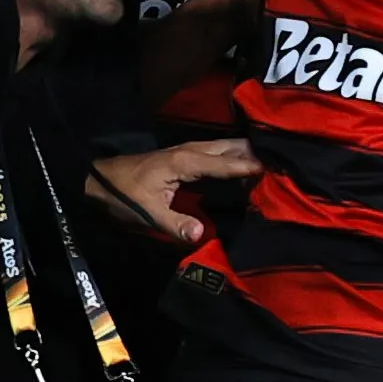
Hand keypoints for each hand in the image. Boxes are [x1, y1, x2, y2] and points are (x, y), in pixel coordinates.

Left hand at [89, 138, 262, 245]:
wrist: (98, 178)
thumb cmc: (124, 195)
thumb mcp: (147, 213)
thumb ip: (175, 224)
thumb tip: (202, 235)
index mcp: (185, 162)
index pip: (225, 163)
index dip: (249, 167)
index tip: (275, 170)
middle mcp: (191, 150)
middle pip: (231, 146)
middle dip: (255, 152)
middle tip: (284, 160)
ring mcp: (189, 150)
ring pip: (226, 145)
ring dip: (247, 151)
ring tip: (273, 161)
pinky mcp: (186, 155)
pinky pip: (218, 151)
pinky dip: (235, 155)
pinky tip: (246, 163)